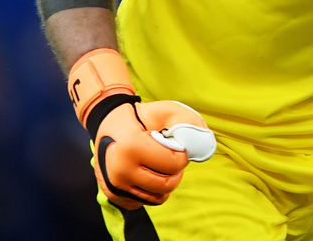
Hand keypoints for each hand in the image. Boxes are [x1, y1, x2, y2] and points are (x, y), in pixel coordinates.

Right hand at [88, 96, 215, 208]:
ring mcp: (115, 186)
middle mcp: (120, 171)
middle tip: (169, 156)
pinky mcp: (113, 195)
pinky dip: (152, 190)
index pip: (173, 164)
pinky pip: (144, 201)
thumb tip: (204, 146)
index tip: (175, 144)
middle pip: (166, 184)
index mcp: (132, 148)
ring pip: (157, 197)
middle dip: (175, 170)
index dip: (182, 154)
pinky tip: (147, 172)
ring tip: (159, 164)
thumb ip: (190, 124)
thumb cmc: (143, 116)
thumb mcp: (168, 111)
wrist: (109, 122)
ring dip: (165, 181)